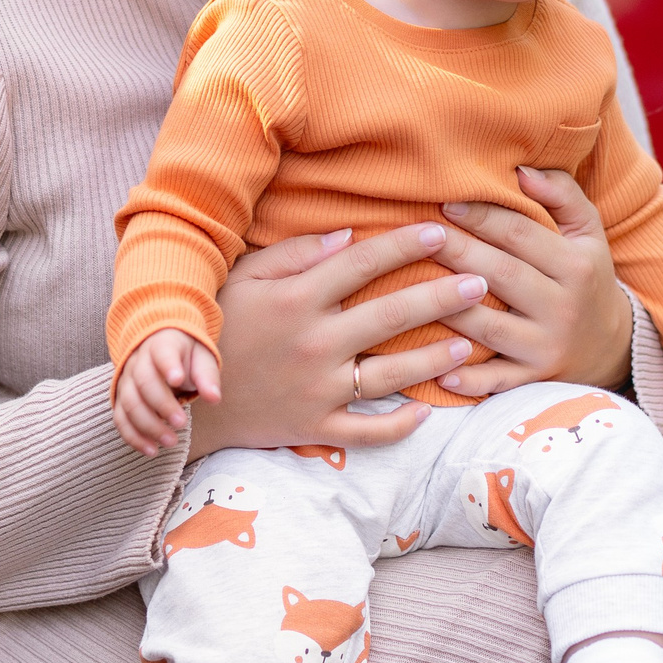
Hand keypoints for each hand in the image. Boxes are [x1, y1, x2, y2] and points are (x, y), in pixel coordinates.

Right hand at [114, 330, 218, 455]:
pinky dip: (133, 437)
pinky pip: (121, 419)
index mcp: (161, 345)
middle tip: (182, 423)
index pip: (162, 353)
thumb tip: (214, 398)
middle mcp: (138, 361)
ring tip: (171, 441)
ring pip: (129, 403)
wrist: (159, 349)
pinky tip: (151, 450)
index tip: (177, 380)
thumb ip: (207, 377)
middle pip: (143, 382)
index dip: (168, 366)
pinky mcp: (120, 399)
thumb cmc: (185, 357)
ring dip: (148, 425)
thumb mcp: (201, 359)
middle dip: (161, 405)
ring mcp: (126, 381)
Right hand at [189, 224, 492, 453]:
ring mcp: (317, 390)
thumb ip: (293, 254)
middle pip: (391, 315)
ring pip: (392, 374)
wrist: (181, 399)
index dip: (404, 244)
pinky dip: (400, 425)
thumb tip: (347, 235)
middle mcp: (313, 343)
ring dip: (436, 358)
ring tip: (469, 343)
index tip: (440, 230)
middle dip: (442, 295)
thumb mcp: (241, 278)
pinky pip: (367, 431)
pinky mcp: (315, 427)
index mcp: (295, 299)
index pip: (361, 262)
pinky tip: (428, 412)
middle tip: (481, 282)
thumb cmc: (215, 328)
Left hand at [423, 167, 634, 397]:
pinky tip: (438, 371)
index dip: (480, 216)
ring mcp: (546, 347)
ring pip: (489, 327)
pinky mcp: (533, 379)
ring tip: (408, 289)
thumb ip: (561, 193)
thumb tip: (520, 169)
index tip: (444, 202)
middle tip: (417, 234)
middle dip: (455, 252)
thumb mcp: (588, 232)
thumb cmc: (586, 276)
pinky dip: (470, 380)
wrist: (612, 345)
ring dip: (448, 309)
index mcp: (574, 266)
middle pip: (499, 275)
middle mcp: (562, 307)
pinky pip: (498, 381)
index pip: (519, 235)